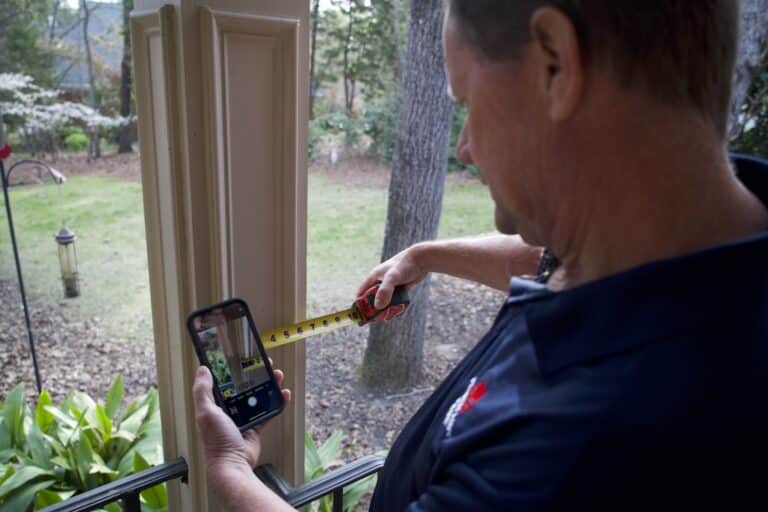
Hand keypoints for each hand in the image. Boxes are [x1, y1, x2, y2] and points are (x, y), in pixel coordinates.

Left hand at [192, 366, 291, 484]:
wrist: (233, 464)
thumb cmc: (217, 441)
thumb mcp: (206, 412)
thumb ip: (203, 391)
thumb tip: (202, 370)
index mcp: (214, 405)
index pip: (224, 381)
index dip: (233, 369)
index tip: (242, 357)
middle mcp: (228, 410)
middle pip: (244, 386)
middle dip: (254, 374)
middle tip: (264, 364)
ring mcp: (243, 418)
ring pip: (257, 396)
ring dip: (268, 385)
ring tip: (277, 375)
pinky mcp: (255, 427)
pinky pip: (268, 411)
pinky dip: (276, 402)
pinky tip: (283, 394)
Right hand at [357, 243, 427, 309]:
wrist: (421, 259)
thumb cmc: (404, 265)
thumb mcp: (392, 277)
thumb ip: (385, 291)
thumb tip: (378, 306)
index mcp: (374, 277)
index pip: (361, 292)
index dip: (360, 303)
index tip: (362, 315)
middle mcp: (381, 281)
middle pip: (373, 298)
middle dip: (375, 309)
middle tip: (378, 318)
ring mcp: (391, 284)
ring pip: (385, 300)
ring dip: (387, 309)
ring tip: (389, 316)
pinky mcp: (401, 287)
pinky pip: (396, 299)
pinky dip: (396, 305)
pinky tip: (399, 310)